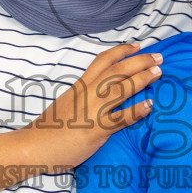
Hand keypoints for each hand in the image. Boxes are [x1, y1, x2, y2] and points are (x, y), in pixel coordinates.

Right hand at [0, 43, 160, 186]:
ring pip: (120, 88)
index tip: (137, 45)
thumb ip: (84, 97)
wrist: (32, 147)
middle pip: (117, 70)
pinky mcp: (95, 130)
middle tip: (159, 56)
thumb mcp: (67, 104)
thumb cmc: (48, 129)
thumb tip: (100, 94)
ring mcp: (91, 111)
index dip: (122, 50)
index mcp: (80, 86)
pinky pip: (120, 118)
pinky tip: (150, 105)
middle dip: (140, 61)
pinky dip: (137, 110)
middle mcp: (87, 94)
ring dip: (142, 78)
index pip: (103, 60)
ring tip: (159, 72)